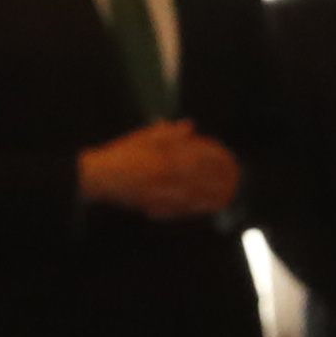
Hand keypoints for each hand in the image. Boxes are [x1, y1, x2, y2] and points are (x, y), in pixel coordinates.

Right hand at [76, 121, 241, 217]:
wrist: (99, 177)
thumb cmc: (122, 154)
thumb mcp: (144, 137)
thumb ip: (168, 133)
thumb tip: (190, 127)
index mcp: (166, 155)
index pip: (200, 157)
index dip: (217, 159)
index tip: (230, 160)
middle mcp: (168, 176)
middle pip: (202, 179)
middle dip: (221, 181)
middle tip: (235, 182)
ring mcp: (162, 193)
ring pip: (194, 197)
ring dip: (212, 198)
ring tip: (227, 198)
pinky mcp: (156, 206)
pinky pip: (180, 209)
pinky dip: (194, 209)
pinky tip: (204, 208)